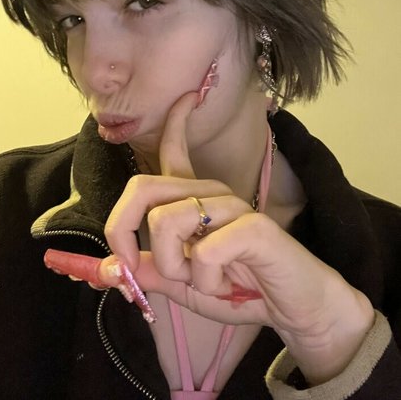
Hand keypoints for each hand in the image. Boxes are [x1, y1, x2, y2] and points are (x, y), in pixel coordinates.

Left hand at [49, 91, 374, 383]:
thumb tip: (109, 267)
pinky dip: (206, 282)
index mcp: (194, 198)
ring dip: (175, 268)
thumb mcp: (183, 285)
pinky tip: (229, 284)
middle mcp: (210, 193)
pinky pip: (203, 252)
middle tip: (141, 266)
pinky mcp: (252, 227)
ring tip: (206, 281)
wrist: (295, 308)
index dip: (174, 122)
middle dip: (123, 232)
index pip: (176, 148)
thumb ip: (149, 271)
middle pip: (142, 187)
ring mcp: (231, 206)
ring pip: (166, 221)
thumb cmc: (240, 290)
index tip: (186, 97)